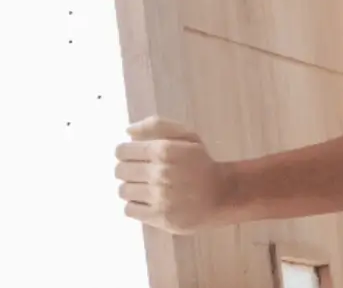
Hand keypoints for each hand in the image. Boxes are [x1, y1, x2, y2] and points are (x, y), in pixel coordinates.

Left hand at [115, 116, 234, 233]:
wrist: (222, 195)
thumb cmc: (201, 163)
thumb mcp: (187, 136)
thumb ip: (157, 126)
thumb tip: (128, 131)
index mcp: (165, 150)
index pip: (122, 151)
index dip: (126, 153)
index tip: (136, 157)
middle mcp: (160, 173)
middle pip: (119, 171)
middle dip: (128, 170)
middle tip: (142, 173)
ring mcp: (159, 197)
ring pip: (122, 190)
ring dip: (132, 188)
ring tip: (146, 188)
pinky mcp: (158, 217)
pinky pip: (129, 209)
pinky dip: (136, 205)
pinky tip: (149, 201)